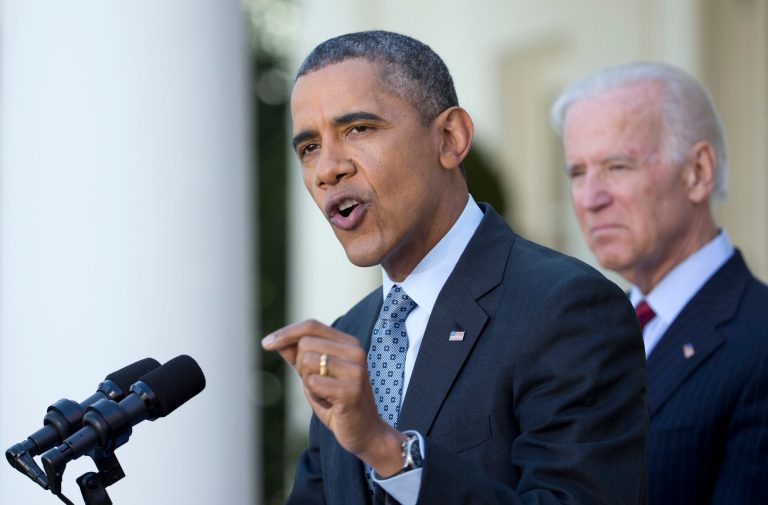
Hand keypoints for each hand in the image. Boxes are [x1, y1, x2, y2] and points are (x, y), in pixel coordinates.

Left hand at [262, 319, 405, 475]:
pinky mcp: (351, 390)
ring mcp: (356, 370)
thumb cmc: (337, 402)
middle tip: (317, 384)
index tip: (265, 343)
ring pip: (308, 361)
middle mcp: (355, 351)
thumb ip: (298, 357)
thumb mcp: (314, 376)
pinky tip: (330, 404)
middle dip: (300, 366)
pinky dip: (314, 395)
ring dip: (308, 382)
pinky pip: (313, 383)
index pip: (312, 326)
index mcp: (348, 343)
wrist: (365, 432)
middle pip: (305, 344)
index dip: (286, 332)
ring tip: (325, 394)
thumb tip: (274, 341)